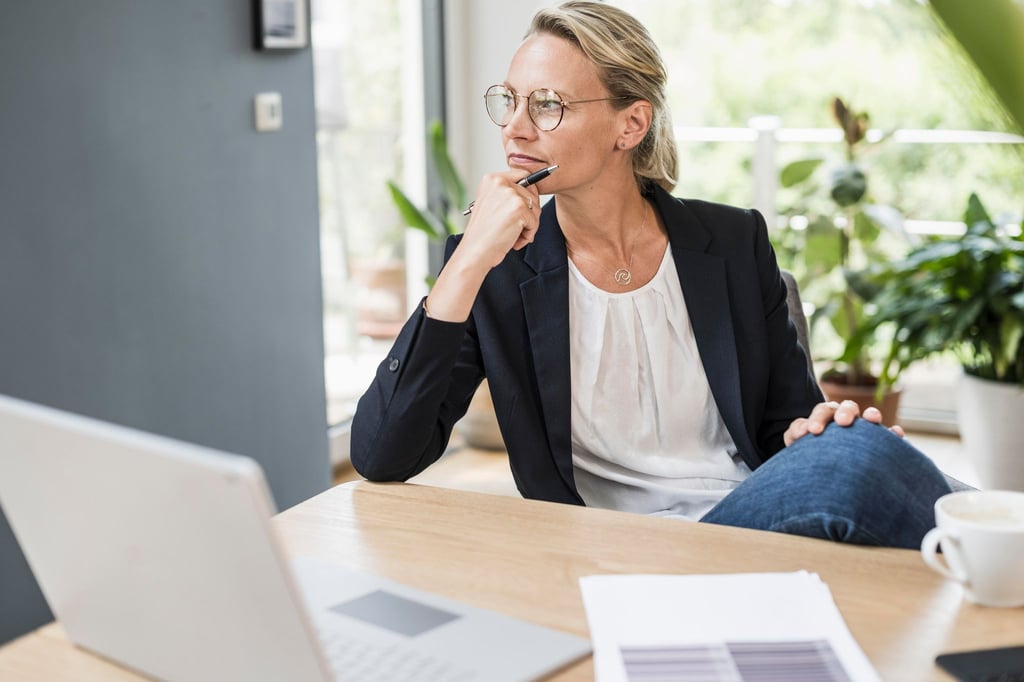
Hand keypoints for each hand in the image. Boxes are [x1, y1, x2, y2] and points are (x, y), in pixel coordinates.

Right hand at [456, 171, 540, 270]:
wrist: (475, 252)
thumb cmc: (482, 234)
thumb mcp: (491, 205)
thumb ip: (508, 194)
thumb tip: (533, 191)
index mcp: (491, 179)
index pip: (523, 175)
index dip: (528, 193)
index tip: (524, 209)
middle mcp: (500, 182)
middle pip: (533, 192)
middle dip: (530, 213)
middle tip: (517, 228)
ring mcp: (510, 194)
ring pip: (536, 207)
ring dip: (529, 225)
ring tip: (513, 235)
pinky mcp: (519, 208)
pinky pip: (535, 221)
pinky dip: (528, 234)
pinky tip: (514, 240)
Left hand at [783, 399, 904, 446]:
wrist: (820, 470)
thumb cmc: (807, 451)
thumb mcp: (797, 442)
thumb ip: (797, 432)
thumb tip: (803, 430)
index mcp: (826, 416)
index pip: (823, 411)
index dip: (818, 418)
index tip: (812, 431)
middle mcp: (846, 418)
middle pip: (848, 407)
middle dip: (845, 411)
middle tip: (842, 422)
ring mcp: (864, 429)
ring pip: (870, 417)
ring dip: (871, 415)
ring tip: (872, 419)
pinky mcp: (878, 442)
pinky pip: (888, 435)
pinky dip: (892, 433)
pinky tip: (896, 434)